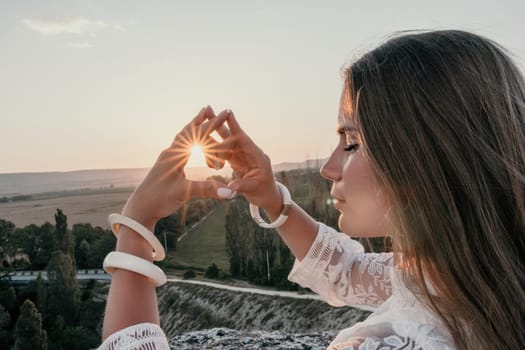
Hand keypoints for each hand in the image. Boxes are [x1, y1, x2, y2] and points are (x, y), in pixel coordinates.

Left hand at [121, 106, 231, 228]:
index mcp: (174, 155)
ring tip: (200, 119)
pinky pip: (180, 147)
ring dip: (193, 128)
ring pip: (182, 138)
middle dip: (200, 120)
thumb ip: (207, 189)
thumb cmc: (158, 200)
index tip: (223, 114)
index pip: (197, 135)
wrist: (140, 209)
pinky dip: (188, 140)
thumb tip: (229, 192)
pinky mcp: (166, 166)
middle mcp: (170, 153)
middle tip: (210, 108)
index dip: (212, 125)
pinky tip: (190, 142)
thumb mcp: (184, 193)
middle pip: (187, 131)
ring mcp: (167, 159)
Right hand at [208, 110, 282, 215]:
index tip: (228, 113)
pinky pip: (224, 153)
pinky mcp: (237, 161)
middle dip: (221, 123)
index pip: (244, 140)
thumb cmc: (265, 193)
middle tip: (209, 109)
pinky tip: (204, 137)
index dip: (235, 127)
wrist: (268, 198)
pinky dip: (214, 147)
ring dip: (215, 132)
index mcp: (257, 157)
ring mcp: (243, 156)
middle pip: (233, 136)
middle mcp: (249, 153)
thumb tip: (230, 187)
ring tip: (204, 119)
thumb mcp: (254, 189)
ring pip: (226, 142)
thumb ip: (242, 186)